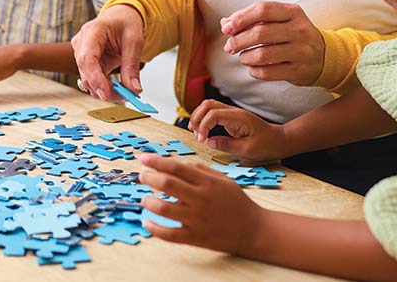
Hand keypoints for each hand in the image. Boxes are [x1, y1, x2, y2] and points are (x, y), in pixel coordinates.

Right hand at [70, 4, 143, 100]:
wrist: (121, 17)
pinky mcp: (86, 62)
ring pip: (87, 79)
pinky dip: (104, 86)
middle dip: (103, 88)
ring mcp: (81, 52)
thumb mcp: (134, 41)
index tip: (106, 93)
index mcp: (92, 31)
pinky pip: (92, 79)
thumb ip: (132, 66)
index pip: (87, 58)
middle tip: (125, 96)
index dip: (95, 78)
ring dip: (105, 90)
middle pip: (86, 72)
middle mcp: (82, 42)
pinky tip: (117, 88)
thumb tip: (134, 90)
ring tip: (125, 91)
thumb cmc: (125, 22)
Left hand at [138, 153, 263, 253]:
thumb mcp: (223, 179)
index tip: (142, 157)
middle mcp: (200, 199)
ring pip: (164, 208)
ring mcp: (197, 219)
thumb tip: (179, 163)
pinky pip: (170, 234)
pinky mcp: (196, 238)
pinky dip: (155, 228)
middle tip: (141, 175)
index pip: (176, 167)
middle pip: (167, 184)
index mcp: (207, 182)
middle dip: (149, 177)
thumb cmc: (237, 202)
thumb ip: (201, 169)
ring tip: (144, 198)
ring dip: (149, 201)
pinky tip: (147, 222)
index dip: (156, 161)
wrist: (254, 230)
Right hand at [188, 100, 287, 160]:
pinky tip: (202, 130)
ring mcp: (231, 113)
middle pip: (208, 104)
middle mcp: (233, 112)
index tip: (201, 140)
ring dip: (199, 117)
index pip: (213, 114)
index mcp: (238, 117)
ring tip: (195, 131)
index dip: (203, 125)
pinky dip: (204, 119)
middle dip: (197, 117)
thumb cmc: (267, 144)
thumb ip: (227, 145)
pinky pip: (213, 113)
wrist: (279, 140)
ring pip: (208, 106)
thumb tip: (209, 142)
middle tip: (194, 134)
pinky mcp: (230, 118)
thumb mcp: (248, 150)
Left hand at [221, 2, 324, 85]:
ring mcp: (302, 51)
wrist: (325, 56)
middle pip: (260, 33)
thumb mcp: (279, 20)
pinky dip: (254, 71)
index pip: (262, 9)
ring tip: (243, 57)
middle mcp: (300, 30)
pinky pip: (268, 72)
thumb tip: (225, 23)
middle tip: (229, 46)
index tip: (226, 27)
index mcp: (293, 12)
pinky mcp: (299, 71)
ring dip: (245, 57)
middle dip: (238, 40)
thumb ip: (252, 19)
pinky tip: (253, 68)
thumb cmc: (293, 35)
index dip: (240, 18)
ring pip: (262, 55)